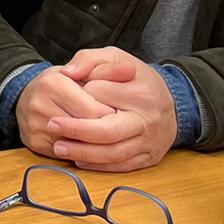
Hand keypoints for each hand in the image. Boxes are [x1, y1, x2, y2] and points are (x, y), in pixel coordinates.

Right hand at [15, 65, 117, 157]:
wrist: (29, 94)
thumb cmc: (63, 82)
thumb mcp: (85, 68)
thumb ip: (110, 68)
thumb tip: (131, 70)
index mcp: (52, 83)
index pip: (94, 110)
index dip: (110, 114)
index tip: (118, 111)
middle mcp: (39, 104)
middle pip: (85, 130)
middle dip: (104, 129)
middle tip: (115, 125)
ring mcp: (35, 125)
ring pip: (76, 145)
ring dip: (93, 143)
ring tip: (101, 132)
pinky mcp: (33, 142)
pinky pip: (66, 155)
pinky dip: (80, 151)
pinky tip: (85, 141)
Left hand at [48, 46, 176, 171]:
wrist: (172, 104)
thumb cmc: (136, 79)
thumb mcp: (115, 57)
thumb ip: (89, 59)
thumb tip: (68, 73)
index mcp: (141, 92)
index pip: (102, 94)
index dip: (82, 92)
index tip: (70, 88)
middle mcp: (148, 120)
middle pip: (108, 131)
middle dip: (76, 130)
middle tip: (52, 125)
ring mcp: (149, 142)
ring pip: (113, 153)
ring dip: (82, 153)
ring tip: (58, 147)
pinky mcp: (149, 158)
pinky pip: (121, 166)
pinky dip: (98, 166)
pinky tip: (78, 160)